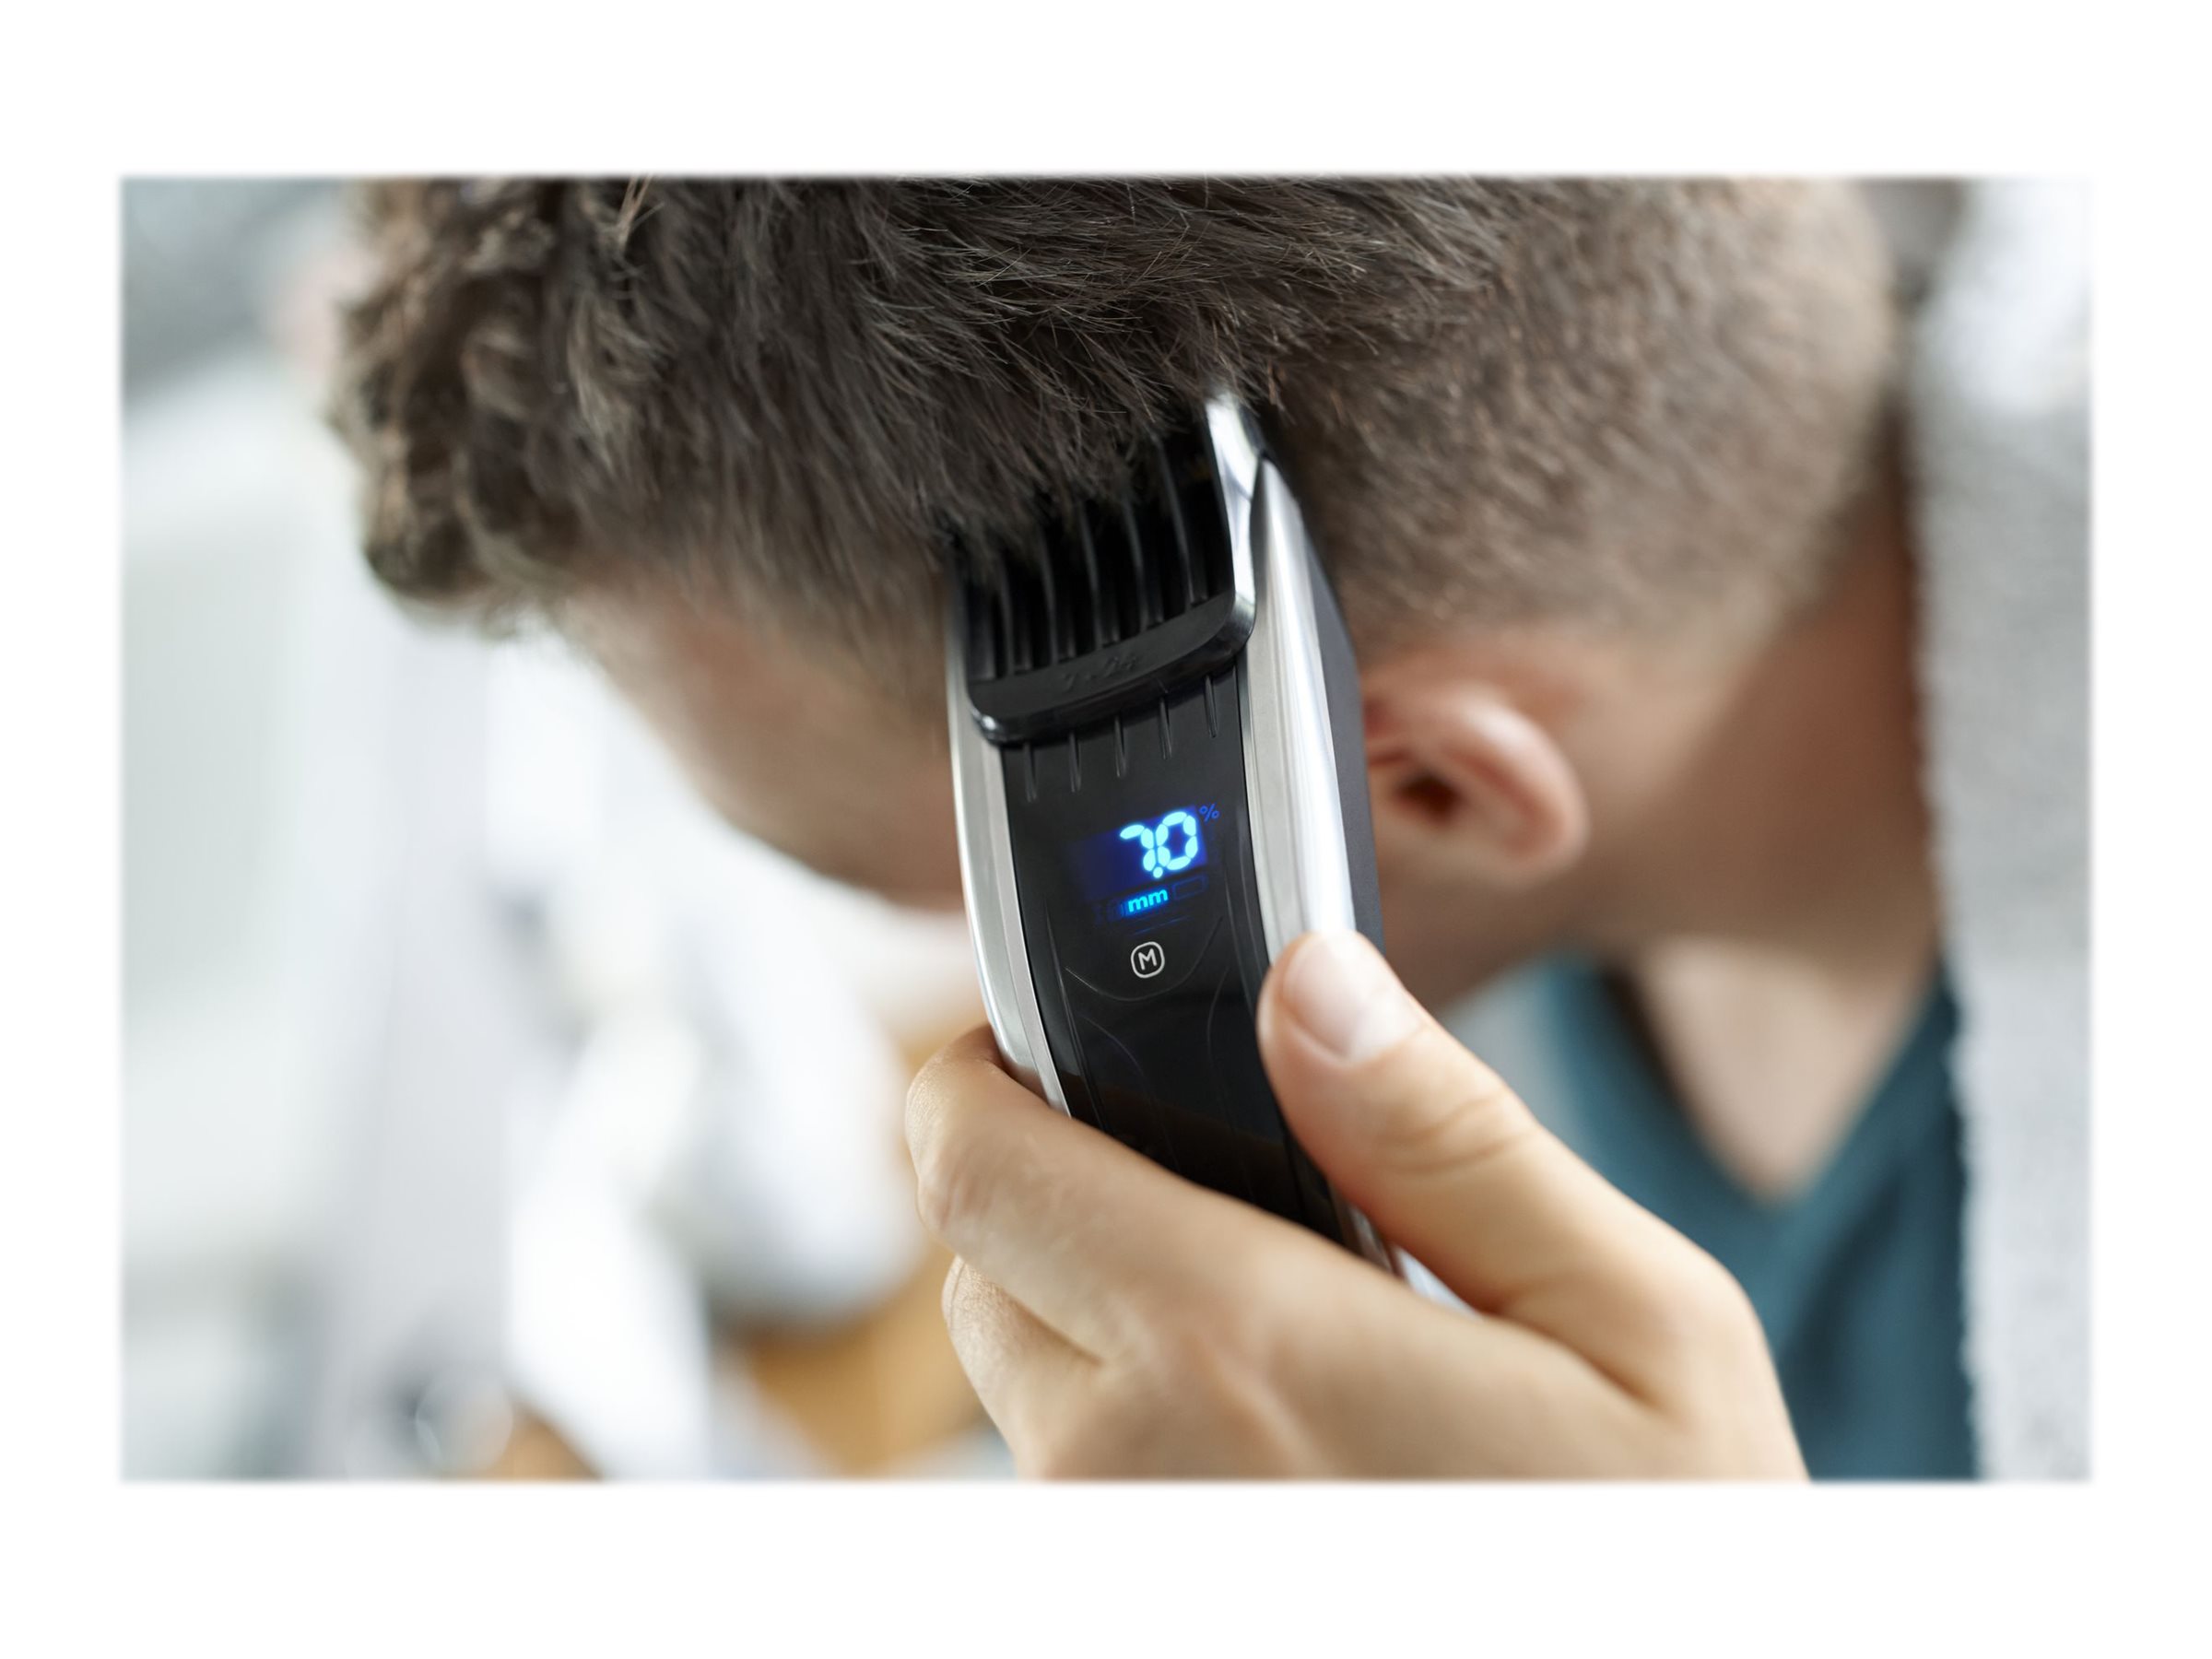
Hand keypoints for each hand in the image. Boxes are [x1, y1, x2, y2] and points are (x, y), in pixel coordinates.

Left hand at [905, 929, 1805, 1477]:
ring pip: (1030, 1391)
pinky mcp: (1141, 1620)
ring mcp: (1127, 1565)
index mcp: (1238, 1351)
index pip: (974, 1164)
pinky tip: (1293, 1446)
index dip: (984, 1075)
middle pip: (984, 1269)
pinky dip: (1146, 1439)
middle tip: (1223, 1187)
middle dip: (1063, 1194)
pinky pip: (1085, 1494)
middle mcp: (1133, 1474)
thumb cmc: (1676, 1555)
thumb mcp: (1634, 1322)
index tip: (1043, 1043)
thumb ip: (1442, 1134)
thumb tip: (1311, 982)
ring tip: (1295, 1338)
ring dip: (1111, 1330)